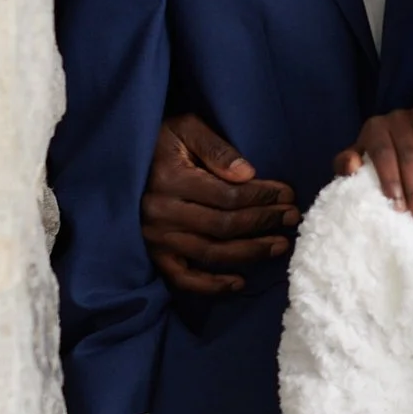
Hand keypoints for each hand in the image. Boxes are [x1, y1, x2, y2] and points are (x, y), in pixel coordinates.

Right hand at [139, 115, 297, 295]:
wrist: (120, 157)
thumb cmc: (160, 139)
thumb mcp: (185, 128)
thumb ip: (216, 149)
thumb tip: (247, 175)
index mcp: (171, 179)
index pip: (228, 196)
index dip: (262, 198)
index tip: (287, 194)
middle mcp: (161, 212)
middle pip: (224, 226)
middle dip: (263, 222)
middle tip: (292, 218)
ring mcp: (156, 237)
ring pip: (211, 252)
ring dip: (250, 252)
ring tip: (280, 245)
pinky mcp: (154, 254)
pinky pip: (184, 277)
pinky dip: (212, 285)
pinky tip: (239, 282)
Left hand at [334, 107, 412, 225]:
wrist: (409, 133)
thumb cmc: (381, 156)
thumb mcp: (362, 159)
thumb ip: (346, 164)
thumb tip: (351, 164)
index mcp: (375, 128)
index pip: (383, 154)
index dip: (391, 180)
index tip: (399, 208)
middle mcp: (399, 117)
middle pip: (411, 155)